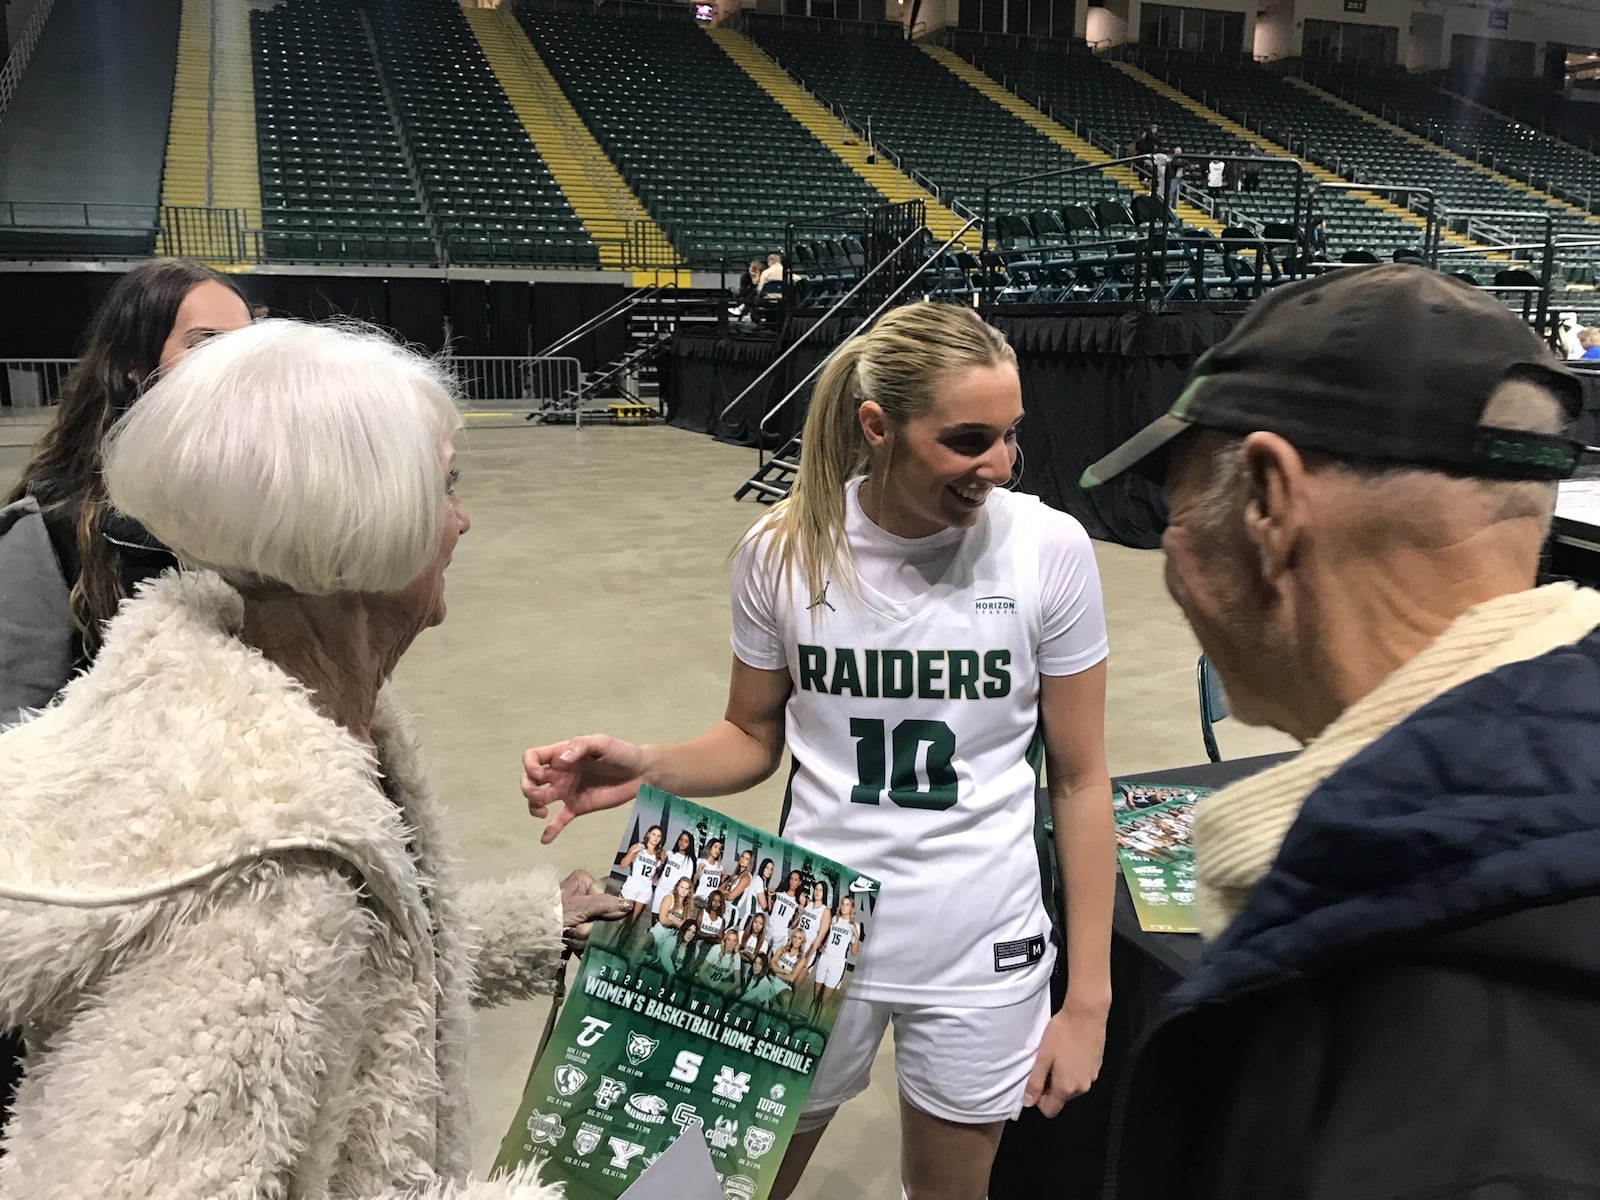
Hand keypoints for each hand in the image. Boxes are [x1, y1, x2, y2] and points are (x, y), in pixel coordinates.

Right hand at [523, 735, 647, 842]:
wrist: (640, 772)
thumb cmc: (621, 752)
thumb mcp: (602, 742)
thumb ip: (581, 746)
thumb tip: (562, 760)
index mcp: (562, 754)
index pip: (532, 757)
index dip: (529, 767)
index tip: (541, 775)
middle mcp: (560, 773)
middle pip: (530, 780)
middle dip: (528, 789)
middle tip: (542, 796)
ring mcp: (568, 791)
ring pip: (539, 800)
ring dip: (534, 807)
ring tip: (544, 813)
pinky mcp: (578, 807)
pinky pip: (560, 820)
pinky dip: (551, 830)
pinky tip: (545, 839)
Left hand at [559, 869, 628, 954]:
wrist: (524, 935)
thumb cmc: (551, 913)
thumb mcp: (581, 907)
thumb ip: (606, 905)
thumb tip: (630, 904)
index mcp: (583, 882)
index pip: (609, 897)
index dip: (606, 912)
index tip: (598, 921)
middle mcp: (580, 895)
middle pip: (601, 916)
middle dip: (591, 929)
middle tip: (577, 931)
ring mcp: (575, 914)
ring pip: (593, 930)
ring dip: (582, 939)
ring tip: (568, 939)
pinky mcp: (570, 930)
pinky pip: (585, 939)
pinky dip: (579, 946)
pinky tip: (571, 948)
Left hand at [1024, 1003, 1107, 1116]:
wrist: (1086, 1014)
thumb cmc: (1062, 1033)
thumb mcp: (1043, 1057)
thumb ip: (1035, 1082)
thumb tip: (1028, 1102)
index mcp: (1066, 1088)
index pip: (1050, 1110)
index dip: (1039, 1099)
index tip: (1036, 1081)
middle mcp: (1081, 1087)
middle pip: (1061, 1099)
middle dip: (1050, 1086)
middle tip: (1045, 1064)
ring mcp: (1091, 1077)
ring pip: (1071, 1088)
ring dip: (1061, 1078)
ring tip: (1056, 1056)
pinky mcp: (1097, 1067)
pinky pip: (1081, 1077)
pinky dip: (1073, 1070)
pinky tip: (1068, 1052)